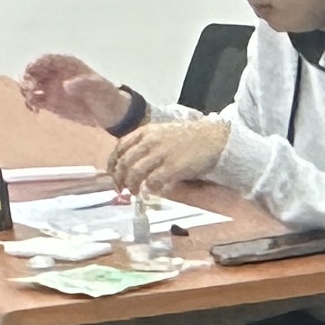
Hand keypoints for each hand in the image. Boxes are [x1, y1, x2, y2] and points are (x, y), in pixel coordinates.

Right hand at [19, 53, 129, 129]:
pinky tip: (35, 110)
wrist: (111, 114)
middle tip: (31, 90)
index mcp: (67, 65)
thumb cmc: (107, 96)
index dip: (36, 64)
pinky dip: (31, 104)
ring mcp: (53, 89)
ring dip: (27, 92)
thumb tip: (66, 85)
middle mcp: (56, 75)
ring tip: (32, 102)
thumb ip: (84, 84)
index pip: (45, 60)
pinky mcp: (52, 104)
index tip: (31, 73)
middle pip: (34, 72)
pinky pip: (36, 101)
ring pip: (32, 86)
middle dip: (28, 79)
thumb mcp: (99, 88)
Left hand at [106, 112, 231, 196]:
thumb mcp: (163, 132)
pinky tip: (149, 193)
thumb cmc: (190, 137)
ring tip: (134, 192)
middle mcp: (150, 141)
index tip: (113, 174)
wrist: (212, 137)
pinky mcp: (172, 167)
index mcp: (146, 131)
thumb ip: (147, 143)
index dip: (113, 163)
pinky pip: (153, 181)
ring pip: (135, 172)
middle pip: (125, 162)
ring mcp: (160, 154)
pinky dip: (148, 189)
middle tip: (121, 188)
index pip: (120, 147)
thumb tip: (134, 160)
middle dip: (119, 178)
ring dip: (131, 185)